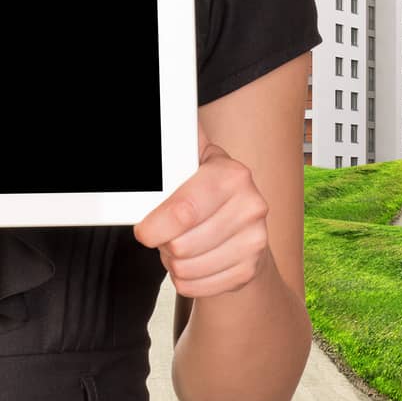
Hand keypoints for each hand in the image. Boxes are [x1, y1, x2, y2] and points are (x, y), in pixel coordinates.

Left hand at [133, 122, 273, 298]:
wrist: (240, 228)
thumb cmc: (206, 192)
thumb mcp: (190, 165)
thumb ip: (174, 149)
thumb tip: (159, 114)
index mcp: (232, 174)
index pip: (185, 211)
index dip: (156, 226)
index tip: (145, 230)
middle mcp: (251, 205)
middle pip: (182, 246)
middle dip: (166, 243)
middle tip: (170, 232)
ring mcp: (255, 240)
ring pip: (186, 269)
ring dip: (174, 261)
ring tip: (184, 242)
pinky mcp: (250, 269)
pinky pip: (195, 286)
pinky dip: (186, 279)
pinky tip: (196, 260)